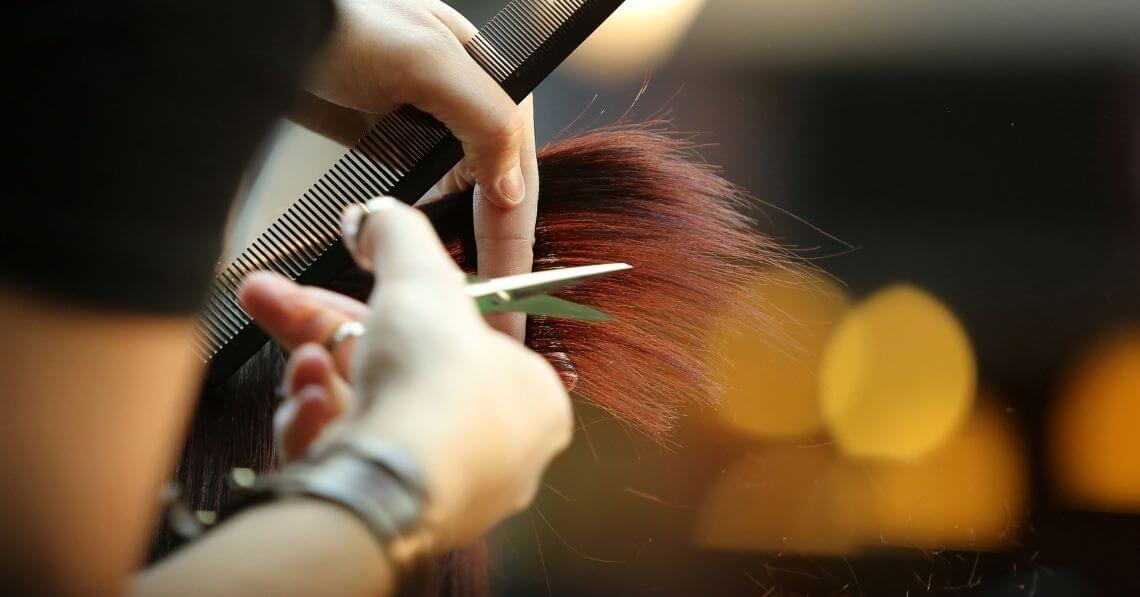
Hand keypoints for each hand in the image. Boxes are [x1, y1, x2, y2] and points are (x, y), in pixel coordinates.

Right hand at [239, 198, 571, 552]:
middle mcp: (495, 451)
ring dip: (321, 381)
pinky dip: (321, 432)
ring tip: (300, 363)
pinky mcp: (390, 520)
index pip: (450, 338)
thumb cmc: (435, 391)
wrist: (395, 483)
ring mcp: (443, 490)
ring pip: (368, 420)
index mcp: (529, 397)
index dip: (383, 303)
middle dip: (323, 332)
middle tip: (269, 300)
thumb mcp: (420, 280)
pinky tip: (306, 412)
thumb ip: (398, 237)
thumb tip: (375, 215)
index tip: (337, 284)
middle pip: (396, 374)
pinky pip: (352, 465)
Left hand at [292, 0, 538, 339]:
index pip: (517, 181)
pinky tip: (428, 270)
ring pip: (465, 209)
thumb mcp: (424, 62)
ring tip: (468, 305)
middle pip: (497, 202)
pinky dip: (427, 238)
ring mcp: (436, 133)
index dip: (514, 245)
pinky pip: (426, 204)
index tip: (510, 298)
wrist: (273, 22)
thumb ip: (484, 118)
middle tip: (496, 320)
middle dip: (495, 260)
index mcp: (497, 90)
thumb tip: (514, 188)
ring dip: (464, 254)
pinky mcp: (399, 146)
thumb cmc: (342, 20)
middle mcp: (473, 115)